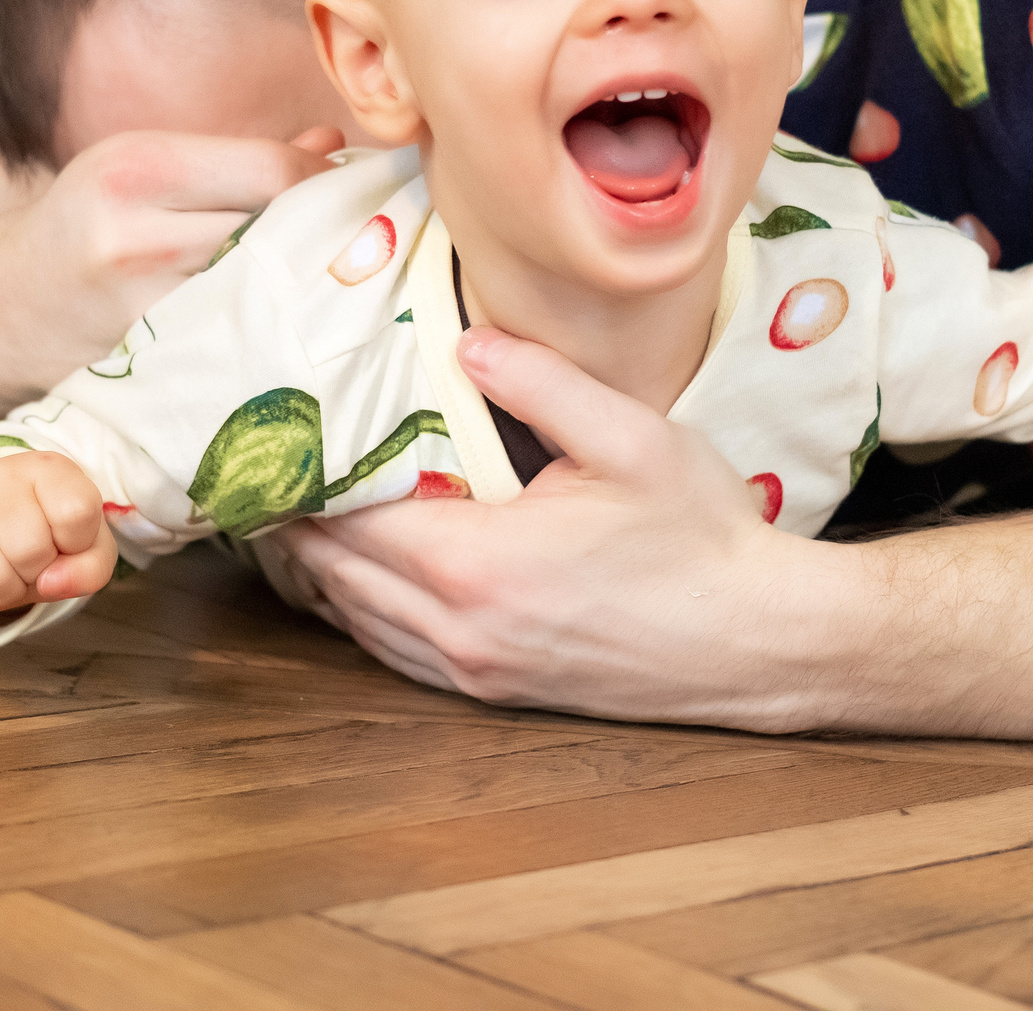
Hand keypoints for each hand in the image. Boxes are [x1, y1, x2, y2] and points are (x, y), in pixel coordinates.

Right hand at [0, 127, 342, 386]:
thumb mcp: (145, 170)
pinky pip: (240, 340)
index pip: (274, 172)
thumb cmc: (84, 228)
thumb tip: (333, 147)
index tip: (348, 196)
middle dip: (323, 238)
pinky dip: (270, 331)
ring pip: (266, 292)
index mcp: (139, 167)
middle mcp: (136, 235)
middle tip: (357, 245)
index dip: (326, 184)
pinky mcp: (149, 363)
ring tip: (328, 285)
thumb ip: (240, 161)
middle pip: (277, 232)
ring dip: (305, 289)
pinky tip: (285, 327)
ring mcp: (142, 308)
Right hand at [0, 449, 117, 616]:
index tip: (68, 536)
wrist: (6, 520)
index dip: (77, 541)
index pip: (75, 511)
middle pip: (27, 549)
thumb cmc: (55, 533)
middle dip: (39, 569)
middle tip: (36, 559)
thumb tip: (50, 584)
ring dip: (8, 591)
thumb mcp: (90, 548)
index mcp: (49, 469)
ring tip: (12, 569)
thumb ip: (89, 569)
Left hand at [271, 325, 819, 728]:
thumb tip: (464, 341)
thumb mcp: (631, 438)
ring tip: (300, 508)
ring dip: (321, 569)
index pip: (346, 520)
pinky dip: (362, 610)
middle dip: (295, 520)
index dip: (302, 478)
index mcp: (476, 565)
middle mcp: (459, 629)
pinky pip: (393, 653)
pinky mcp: (496, 690)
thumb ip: (541, 383)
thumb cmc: (702, 536)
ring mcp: (475, 670)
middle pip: (332, 576)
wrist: (760, 642)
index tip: (278, 432)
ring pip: (354, 622)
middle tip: (271, 462)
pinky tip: (363, 572)